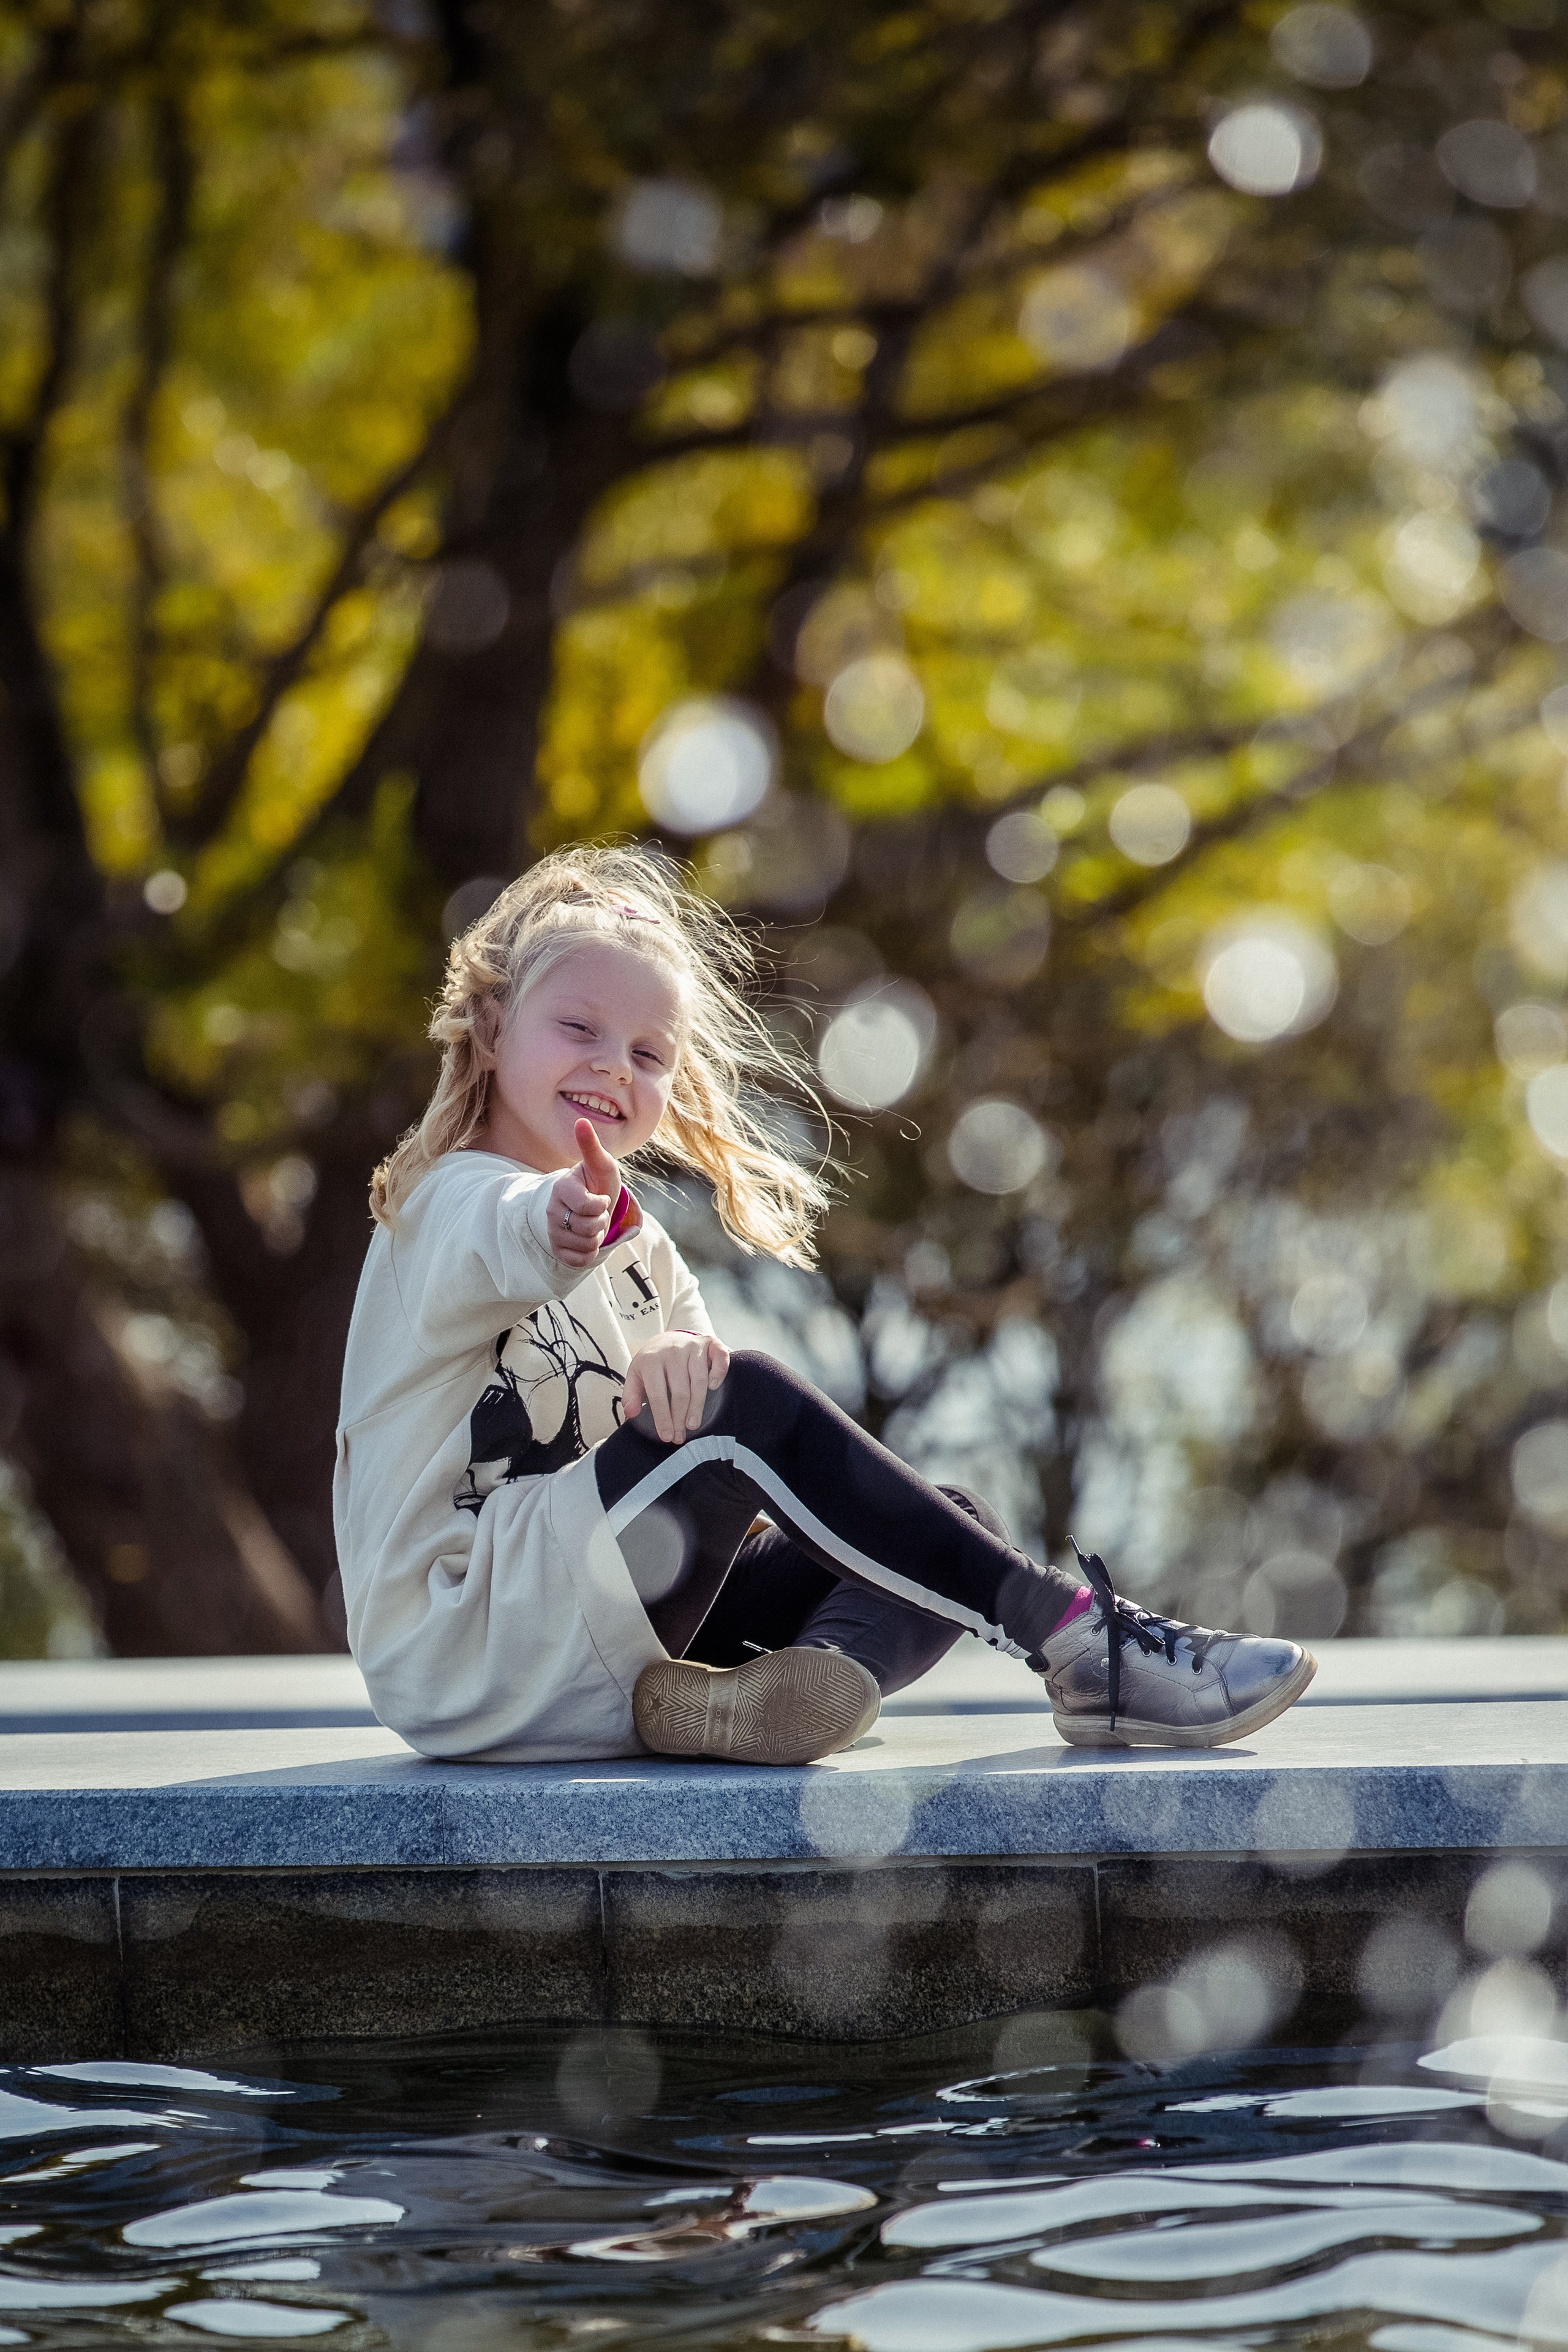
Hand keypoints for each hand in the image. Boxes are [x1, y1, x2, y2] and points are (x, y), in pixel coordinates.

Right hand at [548, 1119, 625, 1268]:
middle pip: (587, 1227)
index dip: (602, 1204)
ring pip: (585, 1244)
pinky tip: (587, 1239)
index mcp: (561, 1188)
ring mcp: (552, 1231)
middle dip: (601, 1222)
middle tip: (598, 1212)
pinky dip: (590, 1252)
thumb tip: (582, 1120)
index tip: (600, 1197)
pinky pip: (580, 1260)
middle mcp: (551, 1210)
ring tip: (592, 1223)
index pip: (588, 1206)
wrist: (593, 1205)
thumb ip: (591, 1146)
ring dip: (597, 1236)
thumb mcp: (601, 1164)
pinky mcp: (558, 1249)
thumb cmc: (598, 1182)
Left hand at [623, 1330, 729, 1443]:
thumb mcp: (636, 1376)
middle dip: (680, 1418)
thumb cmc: (652, 1364)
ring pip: (699, 1380)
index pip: (657, 1394)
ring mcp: (692, 1346)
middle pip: (680, 1391)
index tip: (667, 1436)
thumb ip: (631, 1395)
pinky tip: (714, 1387)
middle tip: (680, 1436)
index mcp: (651, 1360)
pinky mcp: (709, 1342)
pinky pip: (720, 1357)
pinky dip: (719, 1372)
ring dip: (698, 1405)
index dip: (662, 1418)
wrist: (666, 1338)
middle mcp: (672, 1351)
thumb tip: (631, 1413)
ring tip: (693, 1424)